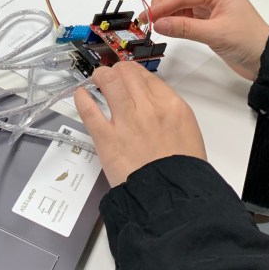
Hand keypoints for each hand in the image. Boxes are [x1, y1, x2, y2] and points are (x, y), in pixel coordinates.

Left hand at [74, 61, 205, 186]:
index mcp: (171, 105)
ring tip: (97, 80)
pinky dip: (82, 98)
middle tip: (112, 78)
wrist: (171, 198)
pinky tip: (81, 95)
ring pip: (108, 81)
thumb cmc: (182, 170)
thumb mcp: (187, 132)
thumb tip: (151, 102)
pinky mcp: (106, 138)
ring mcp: (125, 120)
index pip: (146, 76)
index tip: (129, 78)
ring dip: (100, 76)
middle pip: (126, 72)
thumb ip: (168, 112)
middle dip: (117, 71)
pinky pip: (89, 109)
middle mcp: (148, 106)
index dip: (134, 73)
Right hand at [148, 0, 268, 80]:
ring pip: (179, 1)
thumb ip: (185, 28)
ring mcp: (209, 5)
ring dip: (166, 11)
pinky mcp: (207, 19)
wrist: (266, 60)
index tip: (149, 17)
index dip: (163, 4)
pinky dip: (173, 19)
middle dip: (162, 2)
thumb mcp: (215, 34)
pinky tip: (166, 27)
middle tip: (149, 18)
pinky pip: (184, 14)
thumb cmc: (249, 42)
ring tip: (154, 25)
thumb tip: (159, 23)